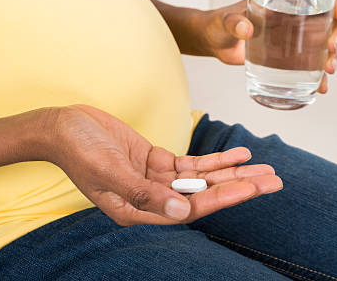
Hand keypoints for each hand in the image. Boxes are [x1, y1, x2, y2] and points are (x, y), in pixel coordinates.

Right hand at [43, 105, 281, 225]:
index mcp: (137, 210)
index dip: (221, 198)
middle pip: (203, 195)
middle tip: (274, 180)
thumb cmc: (78, 149)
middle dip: (239, 187)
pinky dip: (214, 159)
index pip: (189, 208)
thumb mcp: (108, 170)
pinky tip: (237, 153)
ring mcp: (154, 179)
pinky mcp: (155, 160)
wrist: (62, 126)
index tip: (250, 188)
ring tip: (264, 167)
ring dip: (232, 172)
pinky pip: (190, 163)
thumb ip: (142, 193)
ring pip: (201, 179)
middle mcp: (151, 198)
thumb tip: (181, 210)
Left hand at [195, 0, 336, 92]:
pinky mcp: (287, 57)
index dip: (334, 0)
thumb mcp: (224, 21)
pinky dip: (318, 77)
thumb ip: (232, 23)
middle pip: (328, 21)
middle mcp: (293, 16)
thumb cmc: (217, 24)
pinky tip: (322, 87)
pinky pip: (310, 65)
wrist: (211, 42)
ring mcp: (292, 37)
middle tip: (331, 49)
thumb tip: (245, 29)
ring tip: (328, 71)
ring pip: (324, 44)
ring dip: (333, 57)